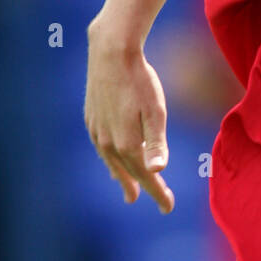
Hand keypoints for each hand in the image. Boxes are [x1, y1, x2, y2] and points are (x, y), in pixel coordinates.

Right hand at [84, 23, 174, 212]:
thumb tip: (157, 171)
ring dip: (119, 174)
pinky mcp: (91, 117)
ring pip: (110, 160)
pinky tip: (110, 155)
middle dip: (138, 187)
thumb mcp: (155, 110)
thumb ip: (156, 143)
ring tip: (125, 186)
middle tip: (142, 200)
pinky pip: (101, 146)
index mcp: (127, 144)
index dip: (158, 193)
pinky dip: (108, 157)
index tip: (168, 208)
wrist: (111, 52)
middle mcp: (108, 142)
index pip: (145, 176)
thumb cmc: (140, 80)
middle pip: (127, 171)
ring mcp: (97, 130)